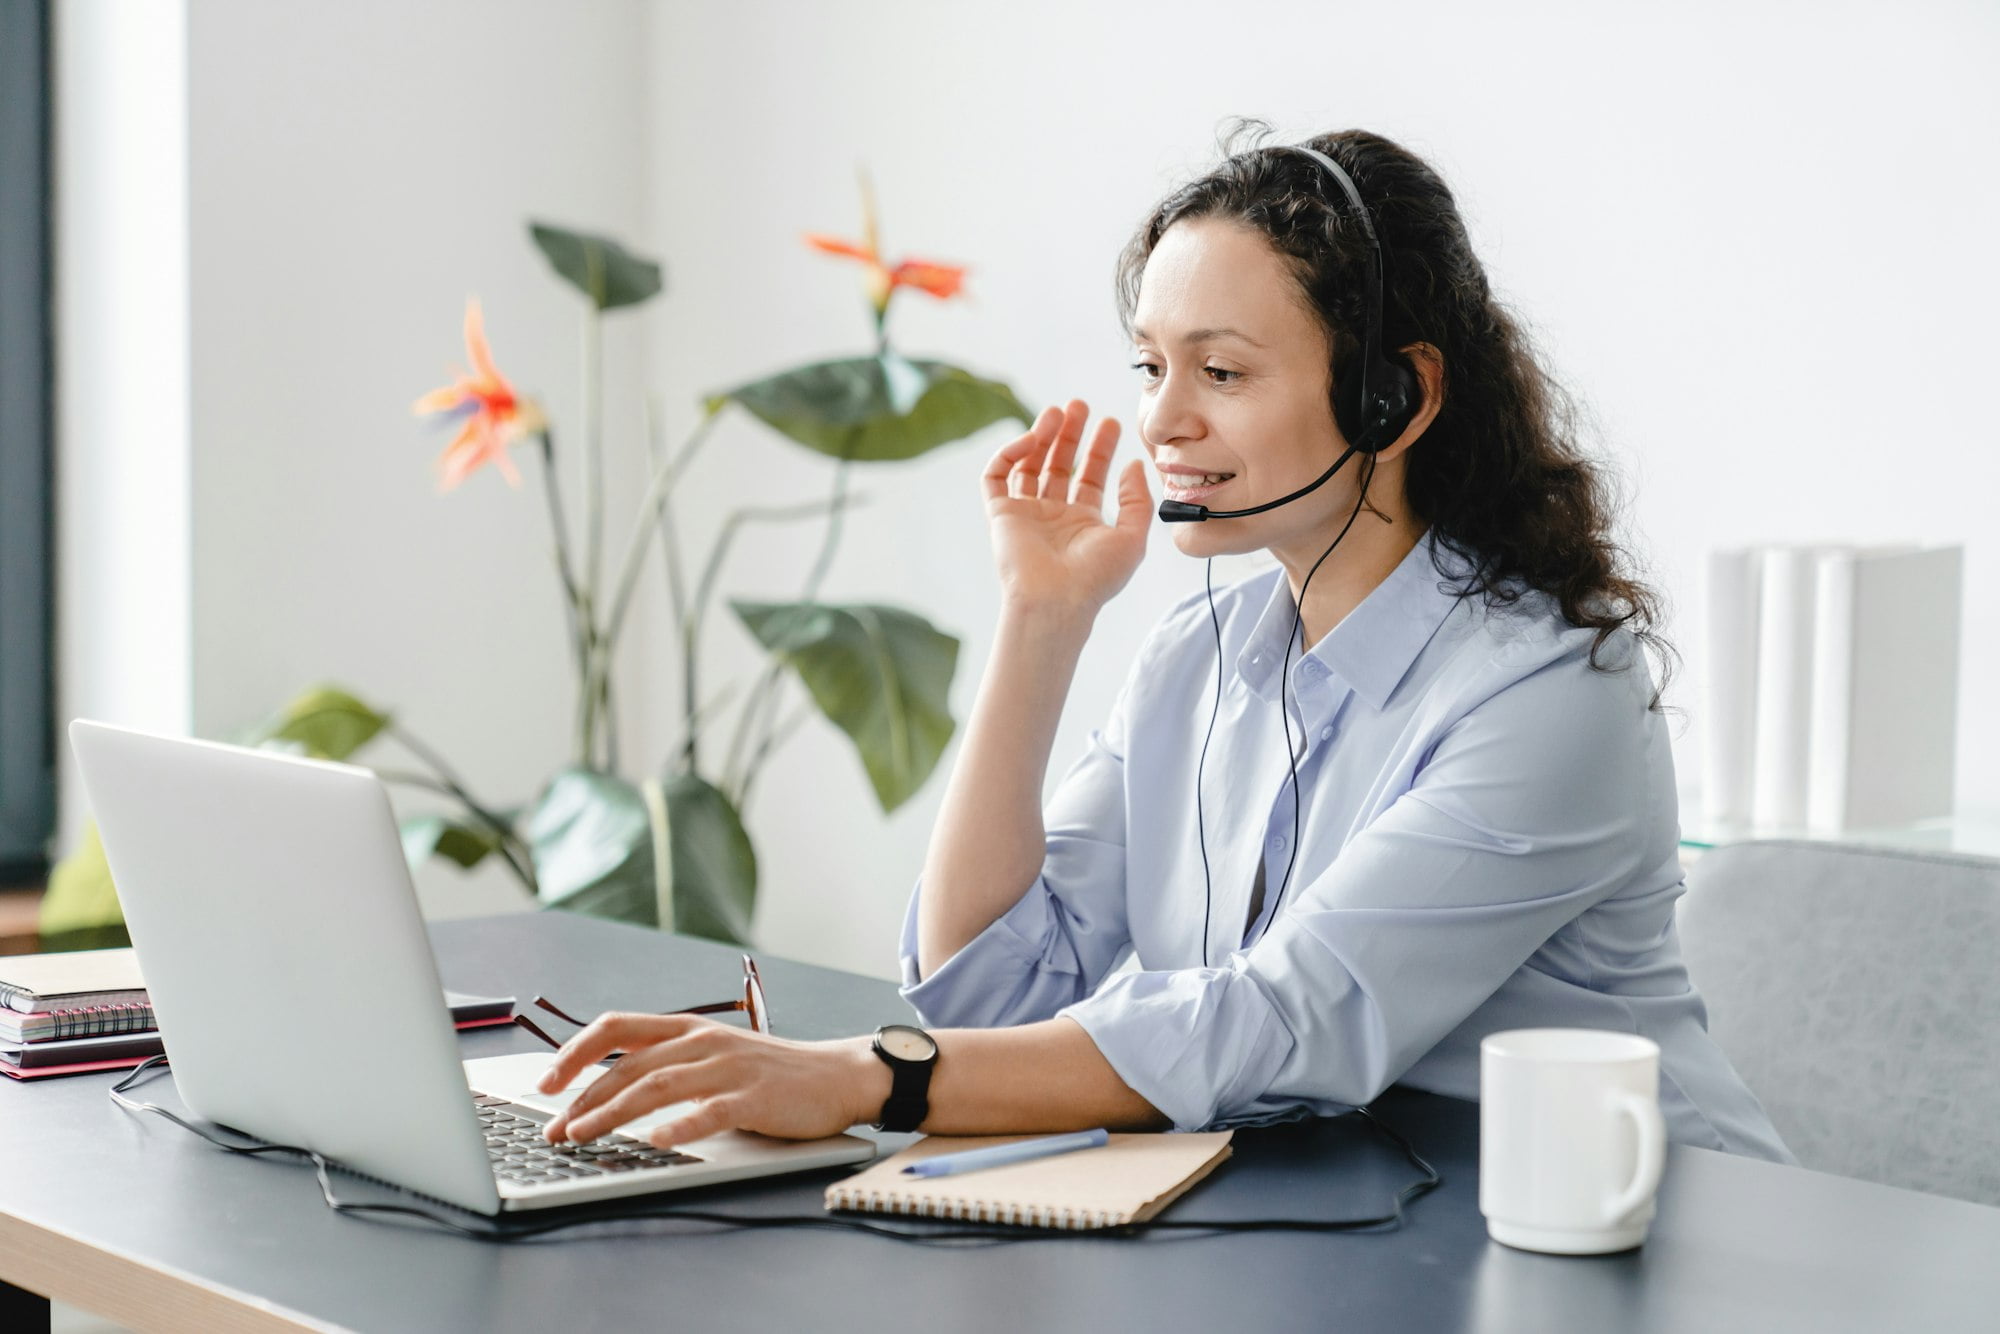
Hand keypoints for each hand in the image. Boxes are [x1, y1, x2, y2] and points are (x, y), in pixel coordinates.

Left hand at [535, 1014, 887, 1147]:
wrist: (836, 1076)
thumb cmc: (770, 1074)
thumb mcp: (712, 1056)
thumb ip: (668, 1064)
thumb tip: (606, 1090)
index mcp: (688, 1029)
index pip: (617, 1027)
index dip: (576, 1051)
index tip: (546, 1083)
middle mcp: (703, 1042)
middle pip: (630, 1065)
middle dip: (584, 1099)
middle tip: (554, 1130)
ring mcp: (729, 1067)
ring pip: (659, 1085)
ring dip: (614, 1112)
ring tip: (583, 1136)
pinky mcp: (755, 1096)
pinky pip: (711, 1111)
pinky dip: (680, 1126)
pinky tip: (656, 1141)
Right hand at [984, 399, 1151, 617]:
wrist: (1056, 600)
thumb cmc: (1095, 578)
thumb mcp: (1132, 537)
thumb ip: (1137, 499)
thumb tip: (1132, 465)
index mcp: (1083, 522)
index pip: (1090, 476)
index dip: (1100, 449)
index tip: (1110, 422)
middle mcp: (1053, 515)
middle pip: (1059, 464)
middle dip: (1069, 434)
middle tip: (1079, 406)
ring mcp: (1025, 513)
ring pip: (1028, 464)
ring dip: (1041, 436)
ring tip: (1057, 412)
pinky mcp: (1000, 514)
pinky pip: (997, 475)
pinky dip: (1009, 452)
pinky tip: (1031, 438)